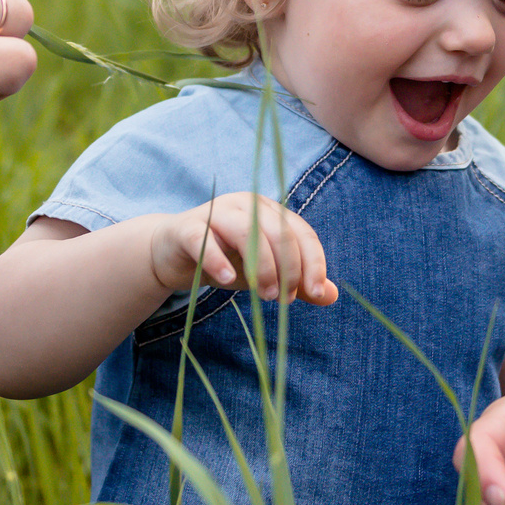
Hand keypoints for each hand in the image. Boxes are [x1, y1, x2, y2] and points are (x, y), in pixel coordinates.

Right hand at [145, 194, 335, 302]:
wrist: (173, 255)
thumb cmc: (226, 260)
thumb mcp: (266, 273)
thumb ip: (296, 282)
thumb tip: (331, 295)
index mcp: (270, 211)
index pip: (301, 232)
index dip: (313, 263)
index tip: (316, 293)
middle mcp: (246, 204)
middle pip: (278, 232)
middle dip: (288, 268)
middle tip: (284, 299)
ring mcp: (216, 212)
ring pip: (246, 231)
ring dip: (261, 266)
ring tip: (265, 295)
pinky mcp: (187, 227)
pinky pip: (204, 239)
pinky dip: (218, 259)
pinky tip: (228, 279)